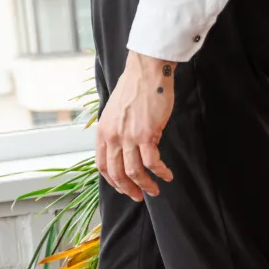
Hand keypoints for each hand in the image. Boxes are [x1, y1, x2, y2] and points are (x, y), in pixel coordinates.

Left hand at [96, 52, 177, 200]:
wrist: (146, 72)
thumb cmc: (134, 89)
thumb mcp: (115, 113)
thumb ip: (117, 132)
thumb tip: (128, 150)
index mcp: (103, 132)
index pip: (102, 165)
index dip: (112, 181)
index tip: (122, 188)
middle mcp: (113, 136)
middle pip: (116, 173)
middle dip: (128, 189)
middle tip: (139, 196)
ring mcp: (129, 137)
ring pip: (134, 171)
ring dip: (146, 184)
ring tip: (155, 189)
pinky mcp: (146, 134)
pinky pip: (152, 162)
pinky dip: (160, 172)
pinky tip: (167, 174)